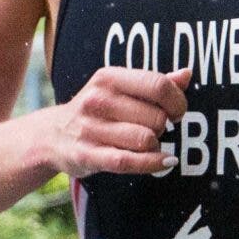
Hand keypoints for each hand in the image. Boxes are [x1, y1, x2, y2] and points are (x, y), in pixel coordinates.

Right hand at [52, 65, 191, 177]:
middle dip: (163, 126)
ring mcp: (90, 128)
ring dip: (155, 145)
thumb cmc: (97, 111)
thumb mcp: (120, 89)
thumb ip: (154, 82)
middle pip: (157, 116)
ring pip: (146, 139)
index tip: (177, 111)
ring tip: (147, 143)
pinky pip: (129, 162)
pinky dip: (153, 163)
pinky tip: (165, 161)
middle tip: (153, 128)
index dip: (177, 101)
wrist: (52, 135)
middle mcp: (98, 100)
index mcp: (109, 77)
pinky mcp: (86, 154)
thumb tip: (187, 75)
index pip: (158, 85)